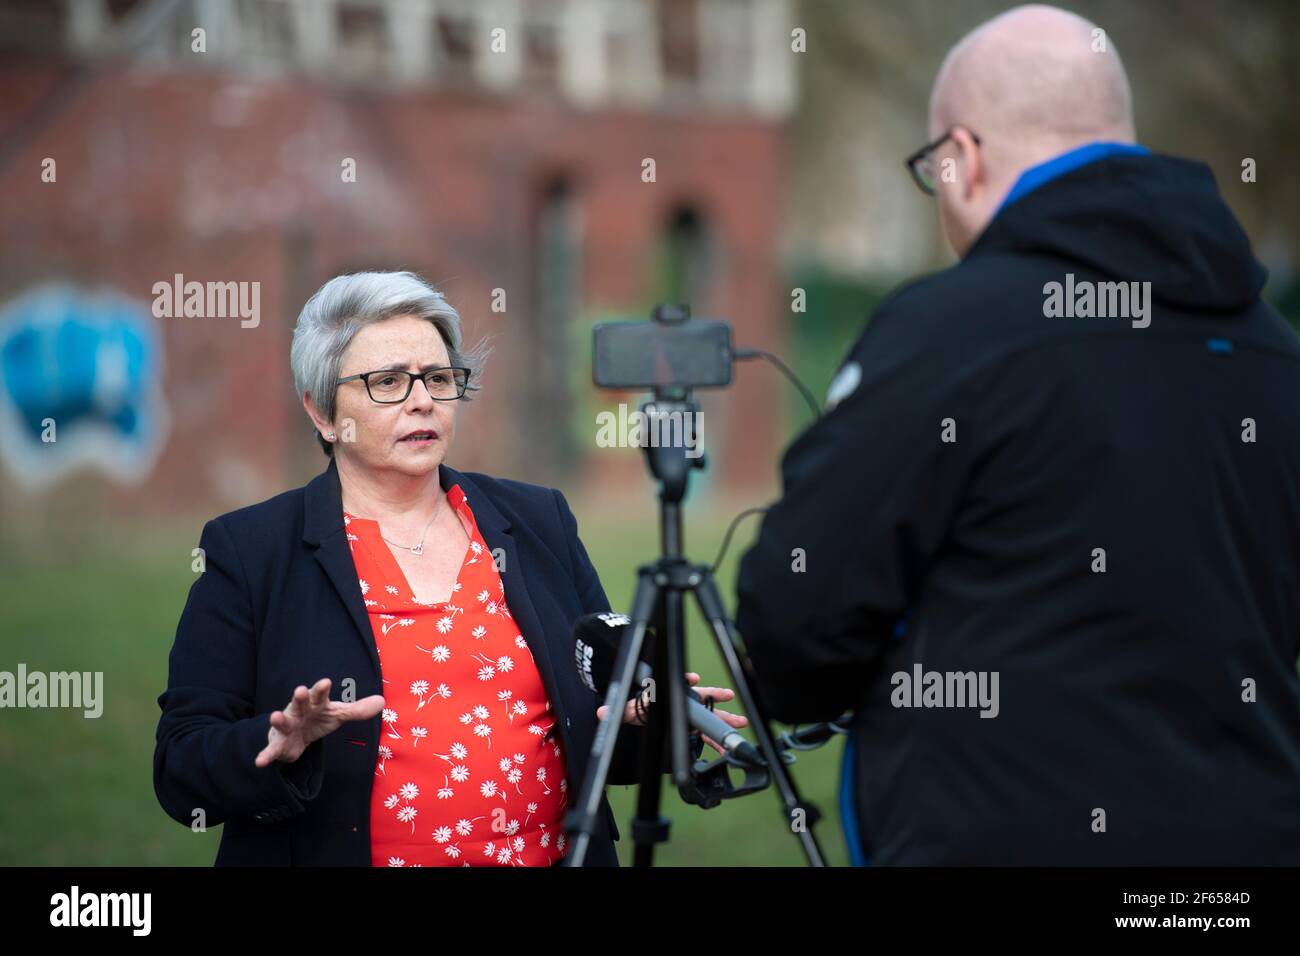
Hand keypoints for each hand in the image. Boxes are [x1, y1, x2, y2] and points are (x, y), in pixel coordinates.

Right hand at [254, 677, 385, 767]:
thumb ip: (357, 710)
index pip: (320, 695)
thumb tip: (382, 702)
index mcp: (315, 704)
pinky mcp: (279, 743)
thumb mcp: (338, 715)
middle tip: (300, 690)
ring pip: (283, 722)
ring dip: (278, 719)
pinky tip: (259, 761)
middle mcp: (299, 711)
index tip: (326, 682)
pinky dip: (265, 755)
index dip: (322, 689)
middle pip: (300, 703)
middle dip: (300, 697)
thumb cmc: (318, 719)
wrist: (298, 737)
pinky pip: (271, 749)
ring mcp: (287, 726)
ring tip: (275, 715)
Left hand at [596, 672, 748, 755]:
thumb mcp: (628, 708)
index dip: (687, 680)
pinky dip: (715, 741)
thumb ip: (617, 710)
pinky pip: (705, 733)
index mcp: (668, 693)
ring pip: (709, 715)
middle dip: (716, 698)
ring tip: (740, 722)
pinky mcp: (690, 726)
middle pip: (701, 698)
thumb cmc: (638, 704)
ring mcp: (688, 714)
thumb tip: (601, 713)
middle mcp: (682, 701)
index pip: (679, 683)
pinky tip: (724, 749)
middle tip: (729, 697)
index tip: (693, 678)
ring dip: (724, 718)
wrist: (640, 711)